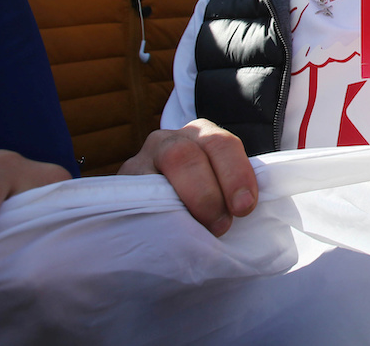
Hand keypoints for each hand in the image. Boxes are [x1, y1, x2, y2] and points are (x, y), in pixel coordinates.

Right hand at [119, 119, 257, 236]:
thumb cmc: (201, 206)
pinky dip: (152, 214)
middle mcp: (169, 141)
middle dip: (207, 193)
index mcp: (202, 136)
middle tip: (220, 225)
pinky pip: (133, 195)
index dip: (236, 174)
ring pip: (153, 174)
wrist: (156, 222)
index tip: (244, 207)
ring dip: (179, 202)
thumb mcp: (219, 191)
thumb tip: (248, 209)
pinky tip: (164, 232)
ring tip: (194, 230)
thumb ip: (233, 194)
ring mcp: (140, 161)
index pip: (222, 144)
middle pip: (185, 154)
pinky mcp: (120, 186)